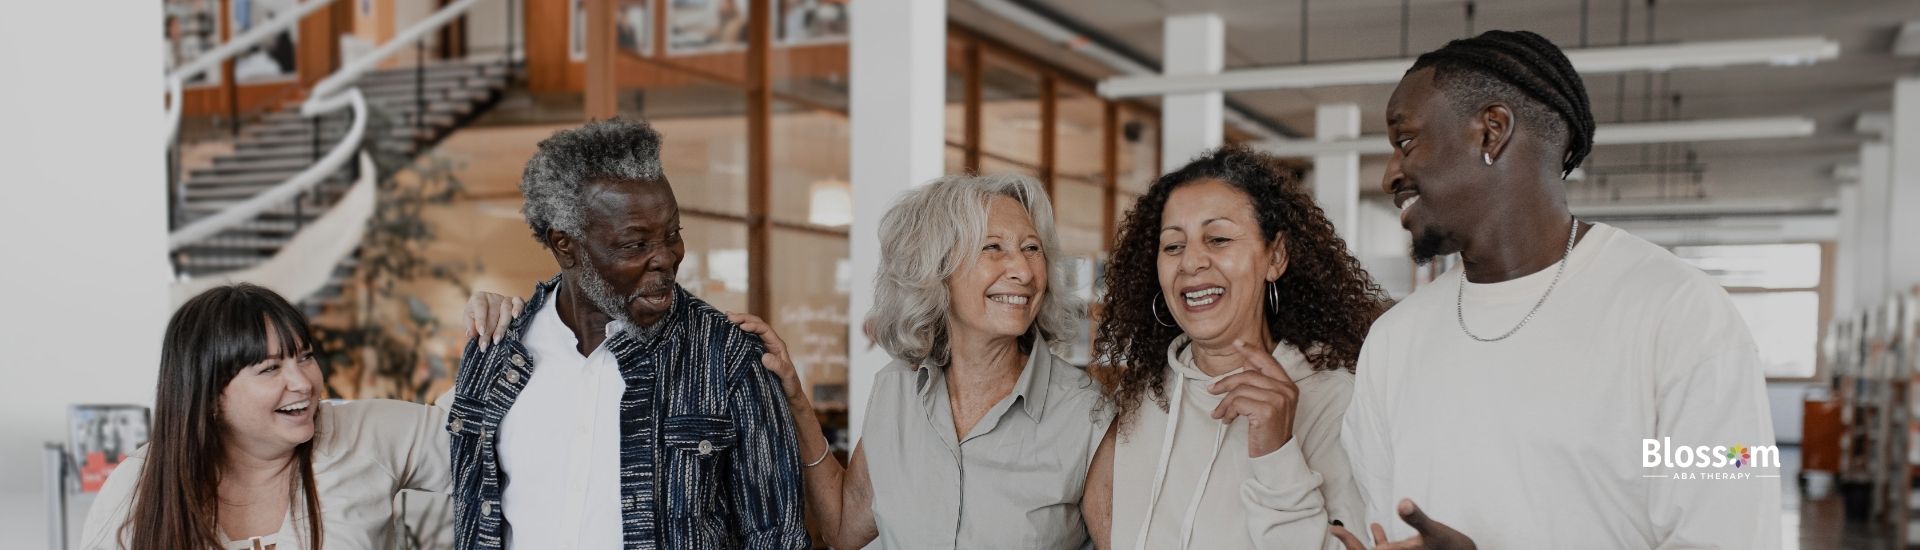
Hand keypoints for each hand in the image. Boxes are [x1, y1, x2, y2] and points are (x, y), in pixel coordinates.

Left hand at [463, 291, 525, 350]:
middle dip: (489, 330)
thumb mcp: (469, 322)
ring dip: (502, 326)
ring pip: (506, 310)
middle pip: (493, 312)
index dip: (481, 320)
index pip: (480, 306)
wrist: (486, 317)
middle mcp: (493, 297)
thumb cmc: (476, 319)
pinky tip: (516, 317)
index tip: (481, 332)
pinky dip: (518, 308)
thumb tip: (470, 334)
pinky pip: (519, 302)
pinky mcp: (515, 302)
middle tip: (485, 345)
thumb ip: (470, 327)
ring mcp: (505, 299)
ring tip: (496, 340)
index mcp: (479, 298)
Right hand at [726, 312, 804, 401]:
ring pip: (750, 330)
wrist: (789, 395)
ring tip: (726, 317)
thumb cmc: (790, 386)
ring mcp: (762, 348)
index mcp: (777, 345)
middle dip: (743, 318)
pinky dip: (737, 334)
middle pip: (757, 325)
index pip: (764, 329)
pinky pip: (746, 340)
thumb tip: (765, 356)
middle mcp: (769, 344)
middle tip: (728, 316)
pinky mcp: (755, 355)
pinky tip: (729, 331)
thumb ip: (778, 367)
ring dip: (740, 322)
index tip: (741, 326)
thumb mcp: (787, 377)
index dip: (753, 325)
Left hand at [1207, 339, 1298, 456]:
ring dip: (1224, 402)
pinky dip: (1228, 411)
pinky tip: (1228, 420)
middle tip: (1211, 390)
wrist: (1275, 455)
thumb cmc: (1268, 430)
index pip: (1268, 361)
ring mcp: (1278, 400)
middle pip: (1248, 375)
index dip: (1251, 350)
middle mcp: (1286, 390)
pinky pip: (1238, 402)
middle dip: (1225, 382)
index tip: (1236, 343)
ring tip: (1220, 413)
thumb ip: (1260, 383)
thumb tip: (1245, 362)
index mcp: (1288, 385)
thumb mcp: (1268, 403)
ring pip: (1240, 389)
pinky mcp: (1267, 411)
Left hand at [1330, 499, 1476, 549]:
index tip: (1335, 529)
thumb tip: (1404, 504)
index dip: (1348, 542)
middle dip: (1352, 545)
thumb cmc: (1452, 547)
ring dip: (1362, 544)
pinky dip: (1380, 542)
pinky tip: (1376, 527)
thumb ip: (1417, 518)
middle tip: (1337, 530)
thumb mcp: (1434, 531)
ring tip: (1346, 533)